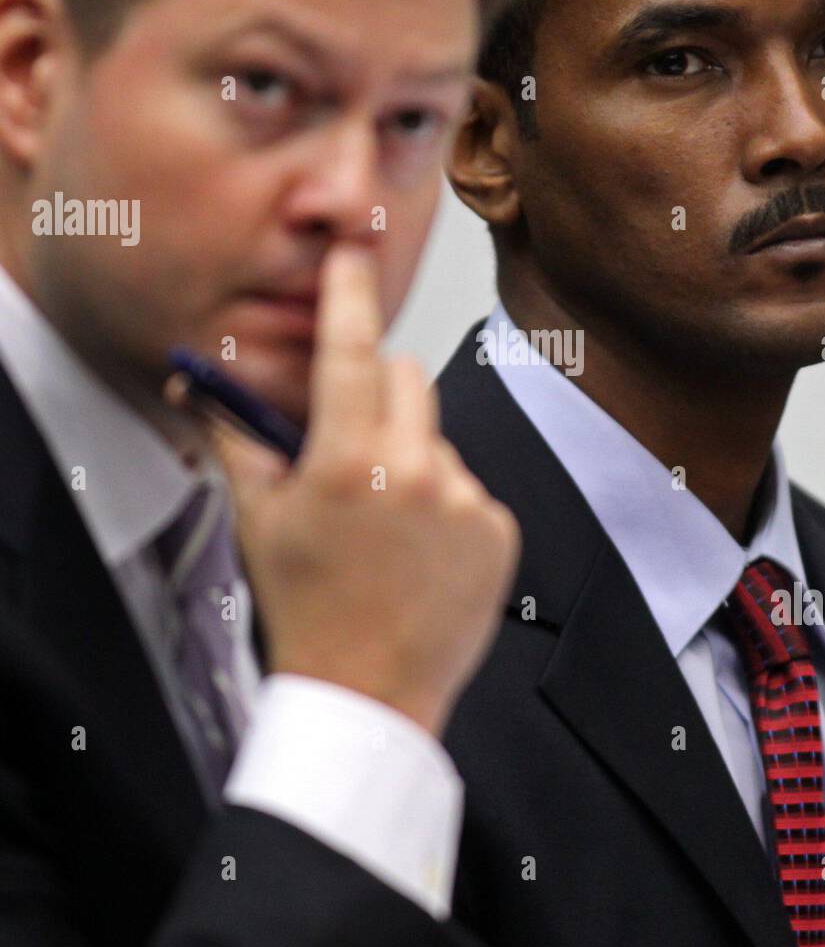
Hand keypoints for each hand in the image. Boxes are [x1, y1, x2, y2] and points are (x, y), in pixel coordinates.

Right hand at [199, 244, 519, 737]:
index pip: (350, 347)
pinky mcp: (498, 529)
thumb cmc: (307, 610)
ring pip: (438, 437)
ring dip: (412, 458)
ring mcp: (464, 501)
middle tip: (352, 448)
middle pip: (408, 377)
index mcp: (348, 462)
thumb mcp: (258, 519)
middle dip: (378, 394)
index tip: (353, 251)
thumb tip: (204, 383)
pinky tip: (420, 551)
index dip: (349, 291)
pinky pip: (469, 486)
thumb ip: (238, 438)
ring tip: (386, 524)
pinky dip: (446, 505)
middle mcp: (416, 471)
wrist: (367, 694)